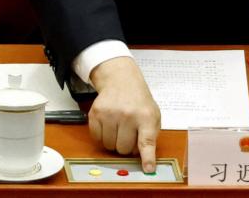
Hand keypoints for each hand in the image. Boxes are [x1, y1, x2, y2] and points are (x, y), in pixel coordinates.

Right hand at [88, 56, 160, 172]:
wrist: (121, 80)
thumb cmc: (138, 101)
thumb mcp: (152, 114)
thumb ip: (150, 136)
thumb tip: (144, 158)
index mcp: (146, 116)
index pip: (147, 141)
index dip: (147, 158)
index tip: (148, 169)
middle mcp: (128, 115)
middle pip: (124, 149)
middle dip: (126, 146)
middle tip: (129, 134)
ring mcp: (110, 114)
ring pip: (109, 146)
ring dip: (114, 142)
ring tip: (119, 128)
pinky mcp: (95, 114)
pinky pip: (97, 139)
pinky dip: (103, 137)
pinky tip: (109, 125)